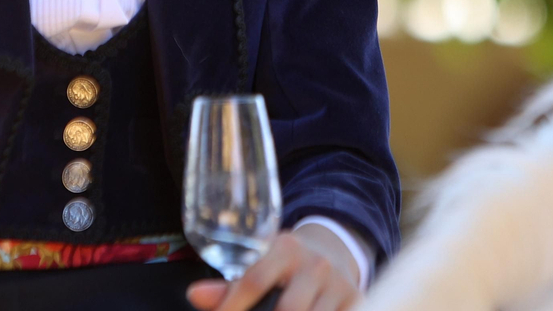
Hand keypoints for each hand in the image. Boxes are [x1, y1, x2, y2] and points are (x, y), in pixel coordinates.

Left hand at [186, 225, 361, 310]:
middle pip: (289, 309)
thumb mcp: (260, 262)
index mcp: (284, 249)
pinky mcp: (356, 300)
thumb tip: (195, 295)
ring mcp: (338, 285)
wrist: (332, 251)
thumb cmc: (285, 264)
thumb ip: (228, 284)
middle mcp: (315, 264)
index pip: (253, 280)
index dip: (232, 306)